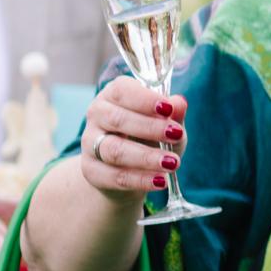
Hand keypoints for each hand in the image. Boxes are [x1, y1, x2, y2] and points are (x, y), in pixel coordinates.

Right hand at [78, 79, 186, 206]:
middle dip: (150, 127)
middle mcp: (97, 116)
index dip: (145, 99)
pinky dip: (140, 179)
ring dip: (146, 157)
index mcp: (113, 95)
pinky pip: (115, 175)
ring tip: (173, 163)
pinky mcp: (91, 170)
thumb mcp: (167, 122)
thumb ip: (174, 113)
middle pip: (117, 119)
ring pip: (114, 150)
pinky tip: (160, 180)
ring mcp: (90, 143)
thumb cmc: (151, 135)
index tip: (168, 108)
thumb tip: (179, 102)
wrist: (129, 168)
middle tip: (177, 134)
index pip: (122, 90)